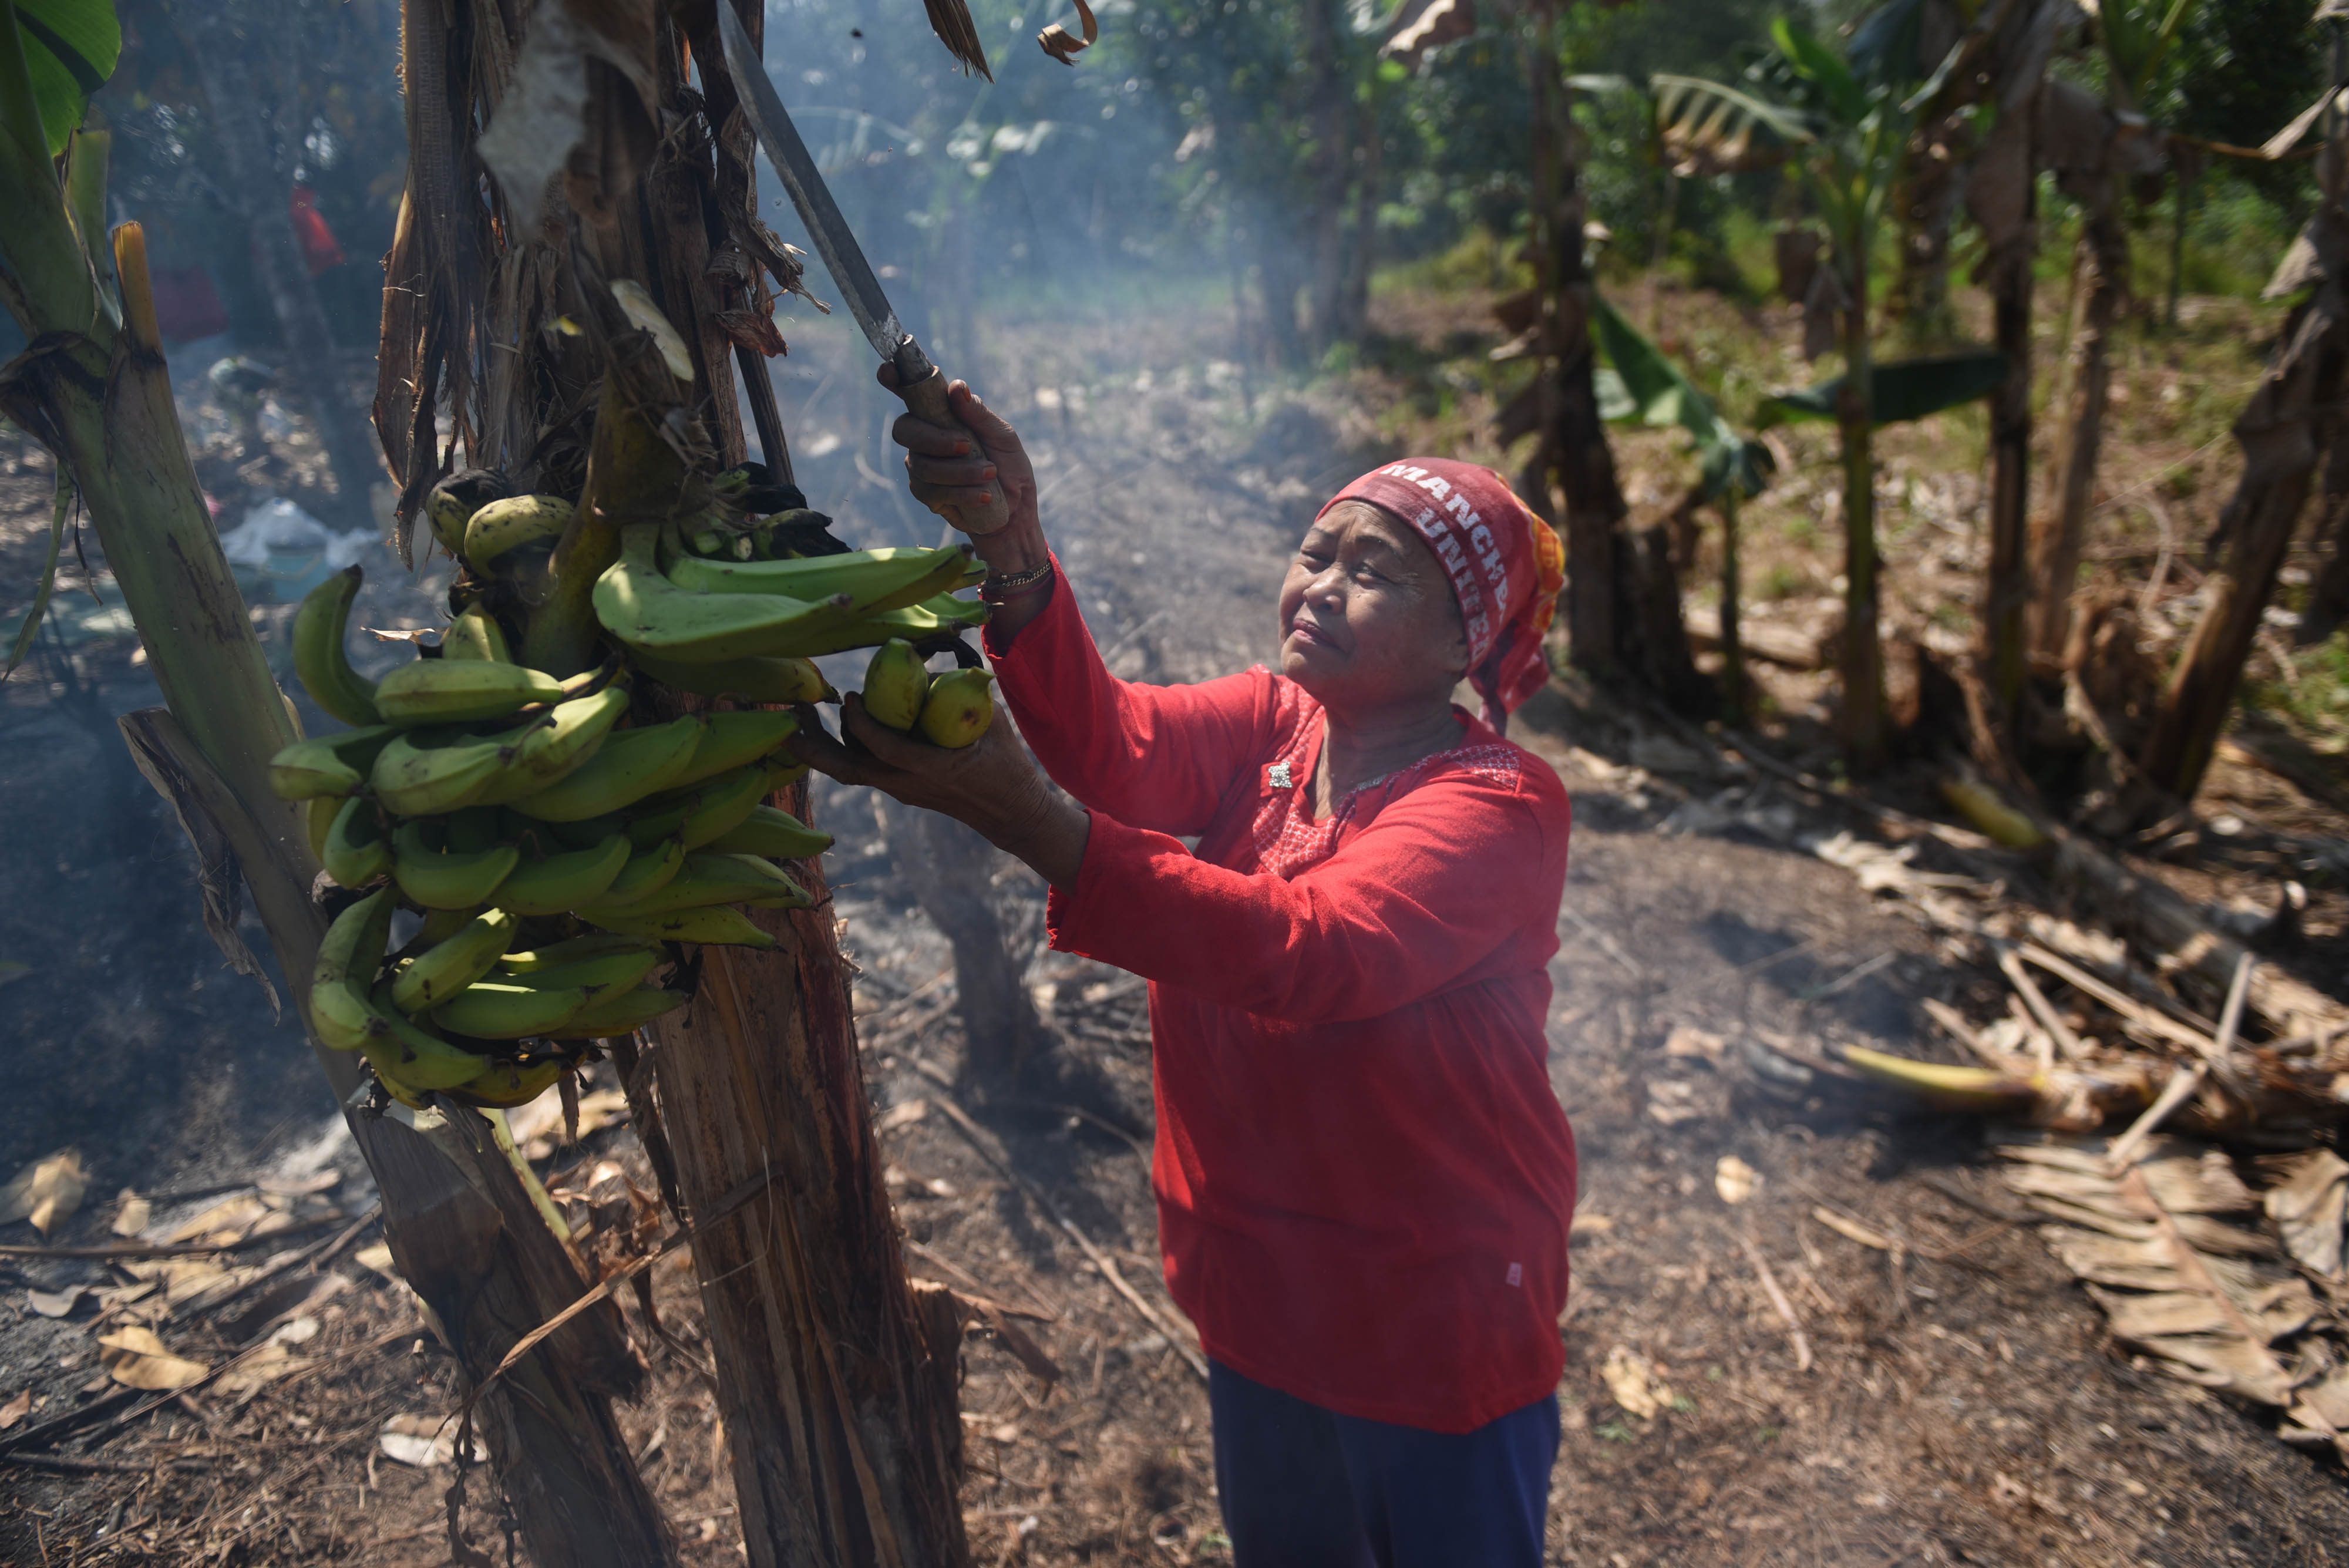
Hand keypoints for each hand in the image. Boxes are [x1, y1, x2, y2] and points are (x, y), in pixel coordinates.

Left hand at [790, 694, 1088, 887]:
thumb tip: (921, 665)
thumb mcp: (991, 722)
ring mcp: (901, 790)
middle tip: (789, 718)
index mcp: (934, 770)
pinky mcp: (899, 788)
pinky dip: (842, 747)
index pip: (888, 751)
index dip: (865, 725)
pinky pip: (862, 768)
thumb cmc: (1005, 763)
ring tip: (801, 715)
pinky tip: (833, 724)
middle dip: (814, 747)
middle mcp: (909, 785)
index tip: (850, 698)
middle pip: (848, 770)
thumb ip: (958, 694)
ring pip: (849, 771)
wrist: (1011, 812)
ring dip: (821, 746)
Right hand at [876, 365, 1044, 570]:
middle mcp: (925, 437)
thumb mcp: (1003, 437)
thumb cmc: (1009, 467)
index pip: (909, 393)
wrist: (1015, 511)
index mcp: (941, 415)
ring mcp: (921, 467)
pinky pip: (932, 491)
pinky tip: (985, 496)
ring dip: (959, 471)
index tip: (889, 371)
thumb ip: (979, 414)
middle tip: (967, 446)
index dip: (894, 379)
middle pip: (904, 430)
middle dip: (935, 439)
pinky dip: (962, 493)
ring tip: (990, 474)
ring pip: (922, 465)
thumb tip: (956, 387)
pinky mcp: (927, 495)